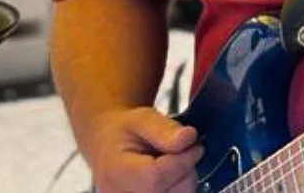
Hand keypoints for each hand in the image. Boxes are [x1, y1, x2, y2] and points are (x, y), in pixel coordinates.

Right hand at [87, 106, 202, 192]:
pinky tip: (169, 178)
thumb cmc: (124, 131)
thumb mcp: (142, 119)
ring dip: (183, 182)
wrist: (108, 146)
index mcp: (116, 173)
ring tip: (172, 165)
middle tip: (182, 152)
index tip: (195, 145)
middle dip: (186, 171)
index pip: (156, 178)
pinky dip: (177, 189)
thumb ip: (164, 129)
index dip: (183, 161)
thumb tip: (188, 138)